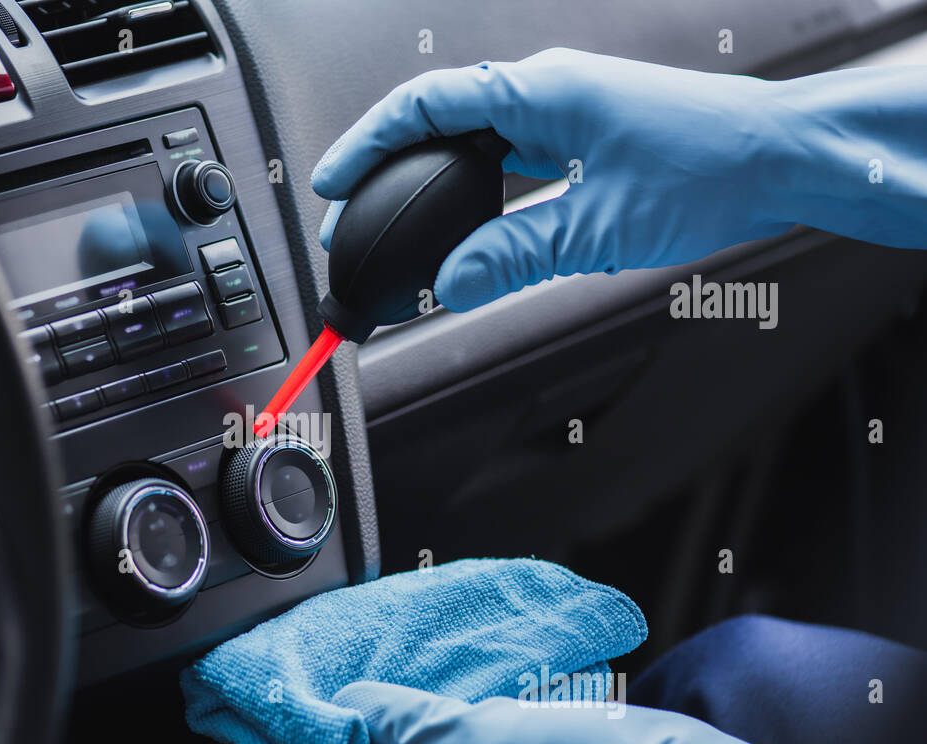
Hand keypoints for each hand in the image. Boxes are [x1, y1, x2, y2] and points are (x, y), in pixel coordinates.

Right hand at [312, 49, 926, 311]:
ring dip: (428, 182)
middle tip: (352, 222)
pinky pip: (506, 158)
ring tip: (395, 230)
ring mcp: (564, 110)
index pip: (426, 105)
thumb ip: (514, 257)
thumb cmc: (709, 171)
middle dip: (386, 168)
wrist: (780, 159)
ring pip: (469, 141)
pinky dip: (472, 191)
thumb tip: (449, 286)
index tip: (330, 181)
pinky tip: (462, 227)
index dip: (368, 142)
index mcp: (542, 91)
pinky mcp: (581, 135)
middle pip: (437, 121)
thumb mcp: (599, 228)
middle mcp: (546, 90)